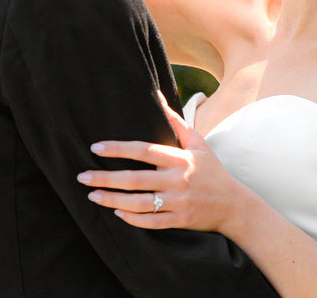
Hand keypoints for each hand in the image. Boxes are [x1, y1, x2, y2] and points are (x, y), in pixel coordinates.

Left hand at [78, 93, 245, 232]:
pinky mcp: (180, 220)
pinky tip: (116, 213)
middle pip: (136, 179)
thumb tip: (157, 94)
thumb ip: (176, 121)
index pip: (144, 150)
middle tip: (82, 177)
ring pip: (139, 203)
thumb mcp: (197, 142)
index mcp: (181, 159)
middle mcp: (179, 180)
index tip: (96, 148)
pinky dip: (132, 219)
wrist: (234, 205)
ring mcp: (179, 202)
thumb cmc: (211, 170)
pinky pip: (151, 222)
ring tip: (92, 196)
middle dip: (106, 178)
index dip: (119, 149)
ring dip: (112, 200)